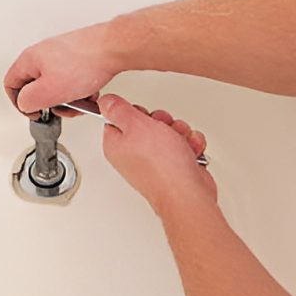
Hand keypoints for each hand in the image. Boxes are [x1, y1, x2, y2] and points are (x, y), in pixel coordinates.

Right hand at [4, 22, 121, 117]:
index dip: (19, 103)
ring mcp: (62, 55)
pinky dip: (81, 90)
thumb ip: (29, 101)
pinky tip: (91, 93)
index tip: (34, 112)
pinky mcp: (78, 58)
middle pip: (37, 86)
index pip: (11, 84)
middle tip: (62, 108)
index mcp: (30, 59)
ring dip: (69, 99)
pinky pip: (73, 80)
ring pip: (57, 85)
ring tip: (81, 101)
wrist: (113, 48)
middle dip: (51, 103)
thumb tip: (25, 104)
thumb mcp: (48, 91)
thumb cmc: (85, 63)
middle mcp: (44, 54)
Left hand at [99, 94, 216, 212]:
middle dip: (162, 121)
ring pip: (167, 131)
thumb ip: (118, 110)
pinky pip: (182, 144)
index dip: (135, 112)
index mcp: (116, 145)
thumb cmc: (162, 166)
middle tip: (163, 130)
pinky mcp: (172, 166)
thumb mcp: (136, 125)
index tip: (142, 117)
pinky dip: (189, 145)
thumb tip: (106, 102)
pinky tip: (189, 152)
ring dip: (179, 132)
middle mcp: (131, 154)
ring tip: (179, 143)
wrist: (187, 193)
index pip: (118, 118)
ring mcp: (152, 161)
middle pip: (146, 122)